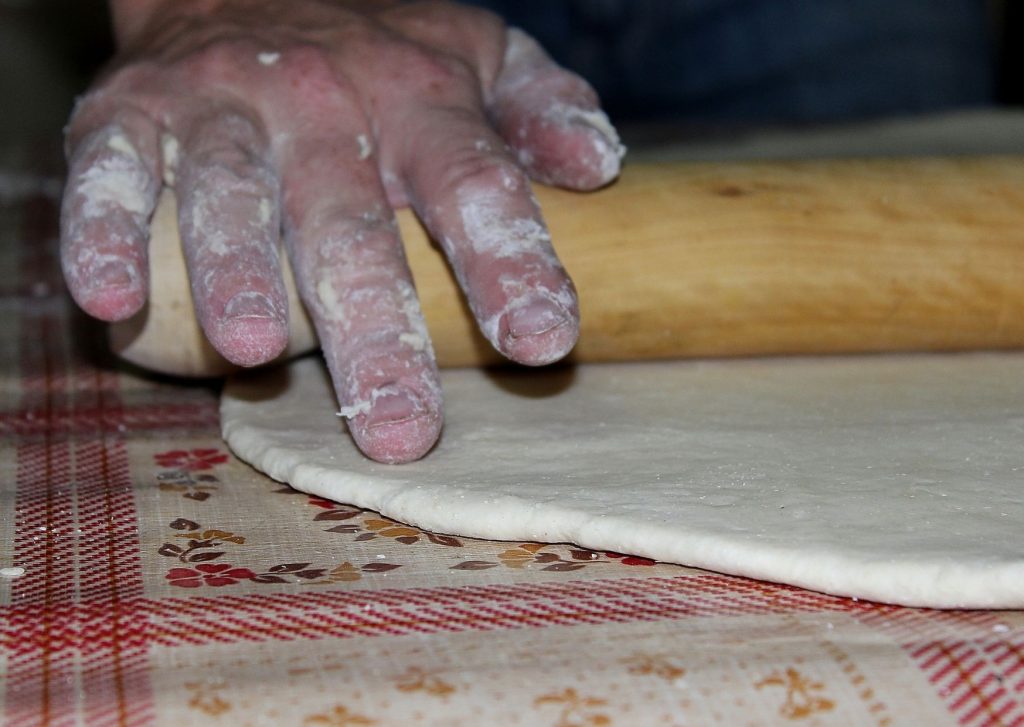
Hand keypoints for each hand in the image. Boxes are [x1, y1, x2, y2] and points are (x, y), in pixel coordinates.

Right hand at [60, 0, 623, 462]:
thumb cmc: (379, 47)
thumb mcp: (479, 56)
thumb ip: (542, 105)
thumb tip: (600, 168)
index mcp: (421, 99)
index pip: (476, 184)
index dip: (510, 262)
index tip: (543, 342)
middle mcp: (323, 102)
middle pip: (352, 225)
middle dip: (375, 328)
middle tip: (399, 426)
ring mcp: (223, 105)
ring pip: (230, 195)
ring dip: (238, 271)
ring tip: (254, 350)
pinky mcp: (132, 111)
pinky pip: (110, 171)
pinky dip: (101, 230)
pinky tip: (111, 298)